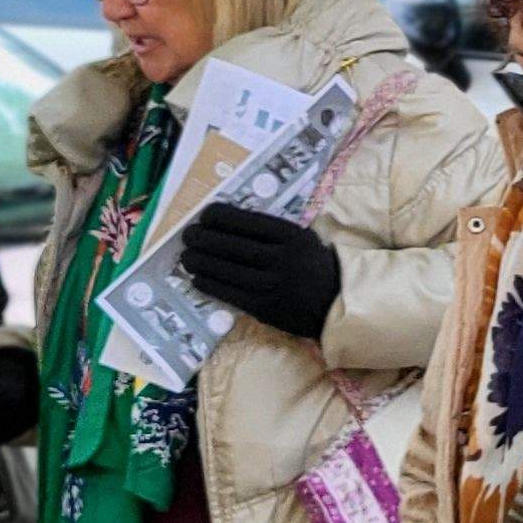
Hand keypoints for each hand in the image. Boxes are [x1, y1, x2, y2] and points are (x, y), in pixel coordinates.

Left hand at [178, 205, 343, 343]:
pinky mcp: (266, 307)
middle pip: (233, 246)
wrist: (336, 303)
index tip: (204, 215)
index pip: (248, 222)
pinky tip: (198, 279)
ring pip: (228, 270)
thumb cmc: (314, 266)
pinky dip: (212, 286)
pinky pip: (232, 294)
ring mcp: (273, 284)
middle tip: (187, 235)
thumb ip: (272, 232)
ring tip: (186, 257)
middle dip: (204, 239)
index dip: (221, 217)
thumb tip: (227, 224)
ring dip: (202, 262)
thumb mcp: (302, 239)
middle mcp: (282, 258)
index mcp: (292, 236)